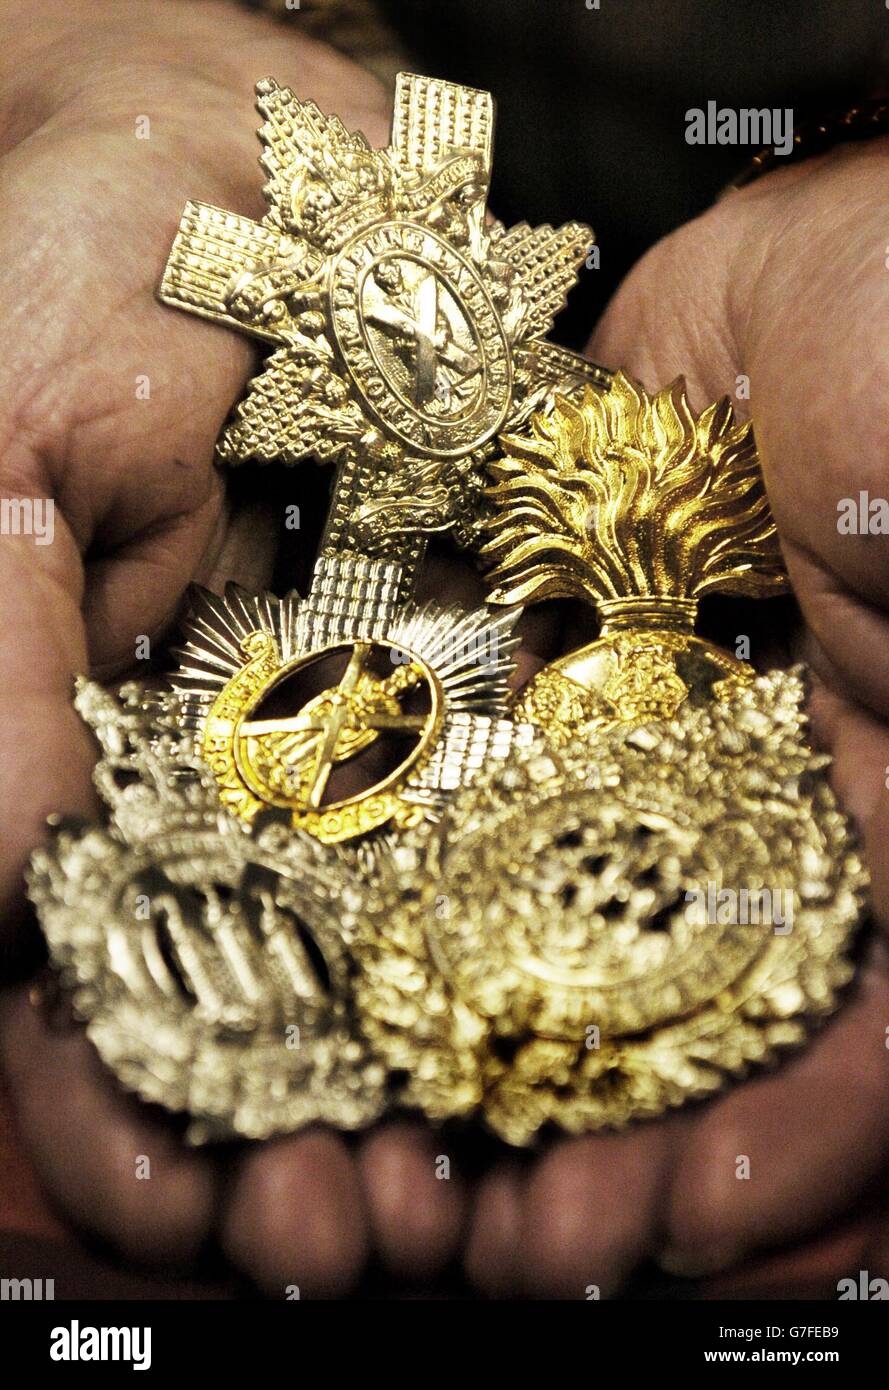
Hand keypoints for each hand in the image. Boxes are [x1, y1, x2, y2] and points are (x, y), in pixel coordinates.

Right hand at [0, 0, 470, 1297]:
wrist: (238, 162)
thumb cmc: (71, 266)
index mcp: (58, 755)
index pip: (66, 988)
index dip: (119, 1118)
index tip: (195, 1202)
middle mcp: (197, 779)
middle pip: (227, 1021)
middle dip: (276, 1157)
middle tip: (353, 1232)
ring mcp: (332, 744)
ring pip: (364, 965)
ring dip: (401, 1095)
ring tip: (452, 1189)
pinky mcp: (454, 686)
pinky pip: (486, 838)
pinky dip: (509, 950)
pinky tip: (536, 1036)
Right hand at [463, 140, 888, 1296]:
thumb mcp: (738, 301)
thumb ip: (609, 408)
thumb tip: (508, 526)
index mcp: (722, 611)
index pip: (576, 779)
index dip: (483, 885)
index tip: (404, 970)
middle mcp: (802, 739)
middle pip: (656, 930)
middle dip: (552, 1055)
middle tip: (460, 1157)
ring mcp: (887, 829)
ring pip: (763, 1022)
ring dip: (649, 1145)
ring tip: (538, 1235)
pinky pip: (882, 1047)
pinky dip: (794, 1141)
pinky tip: (684, 1213)